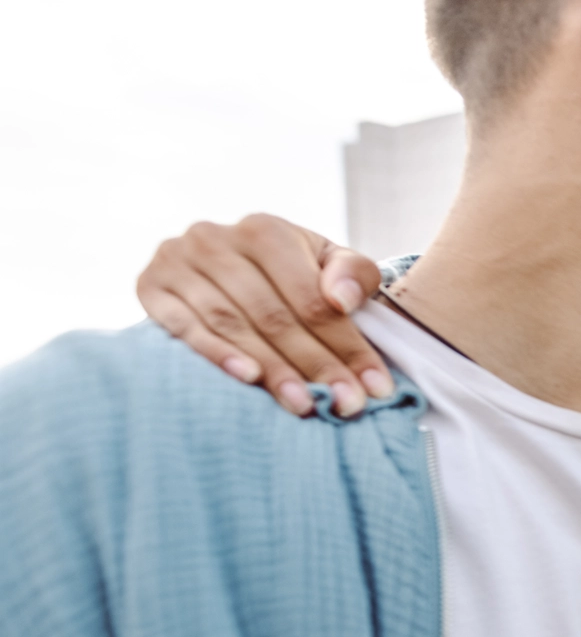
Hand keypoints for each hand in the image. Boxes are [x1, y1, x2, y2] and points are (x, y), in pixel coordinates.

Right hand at [136, 214, 388, 417]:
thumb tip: (343, 300)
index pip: (313, 299)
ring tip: (304, 405)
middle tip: (345, 405)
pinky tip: (248, 378)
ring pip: (233, 325)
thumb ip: (353, 273)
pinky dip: (215, 353)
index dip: (347, 346)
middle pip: (275, 316)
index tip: (374, 388)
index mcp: (265, 230)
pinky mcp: (149, 286)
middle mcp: (215, 238)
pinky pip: (183, 326)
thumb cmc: (289, 272)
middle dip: (315, 365)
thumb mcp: (327, 263)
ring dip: (272, 369)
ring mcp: (177, 261)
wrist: (222, 267)